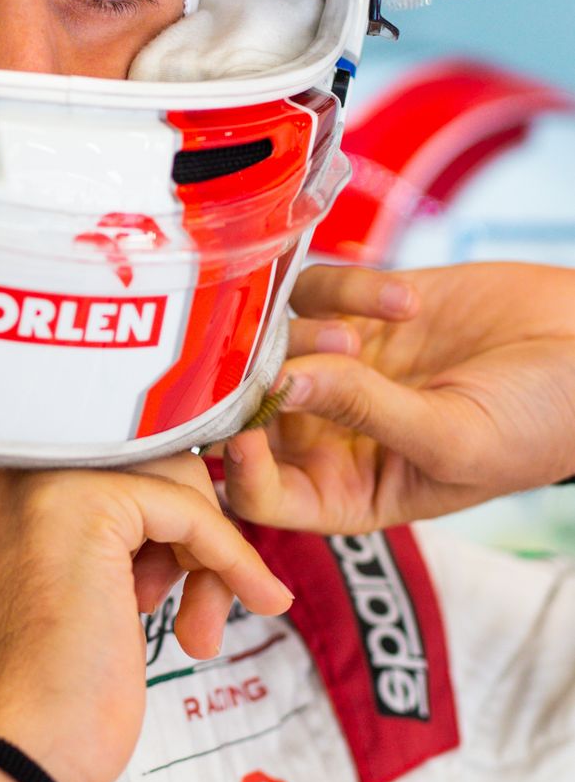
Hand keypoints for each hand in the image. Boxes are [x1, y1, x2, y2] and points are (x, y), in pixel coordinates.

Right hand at [0, 457, 291, 781]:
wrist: (16, 759)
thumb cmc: (45, 701)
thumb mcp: (68, 592)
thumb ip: (101, 540)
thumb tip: (175, 514)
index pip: (108, 466)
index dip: (157, 526)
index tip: (175, 583)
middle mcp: (4, 470)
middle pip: (144, 462)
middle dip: (190, 537)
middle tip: (193, 611)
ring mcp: (38, 479)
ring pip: (173, 478)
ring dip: (210, 554)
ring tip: (199, 628)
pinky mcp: (85, 501)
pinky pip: (191, 509)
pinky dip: (231, 556)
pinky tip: (252, 600)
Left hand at [222, 262, 574, 535]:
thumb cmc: (540, 424)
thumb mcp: (454, 437)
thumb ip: (365, 412)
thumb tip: (281, 382)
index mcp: (349, 491)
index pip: (261, 494)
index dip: (240, 468)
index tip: (244, 429)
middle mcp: (332, 431)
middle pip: (251, 409)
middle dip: (263, 385)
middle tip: (297, 359)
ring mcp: (343, 366)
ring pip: (275, 341)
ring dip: (304, 335)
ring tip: (360, 335)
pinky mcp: (362, 306)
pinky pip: (315, 288)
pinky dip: (349, 287)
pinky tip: (407, 299)